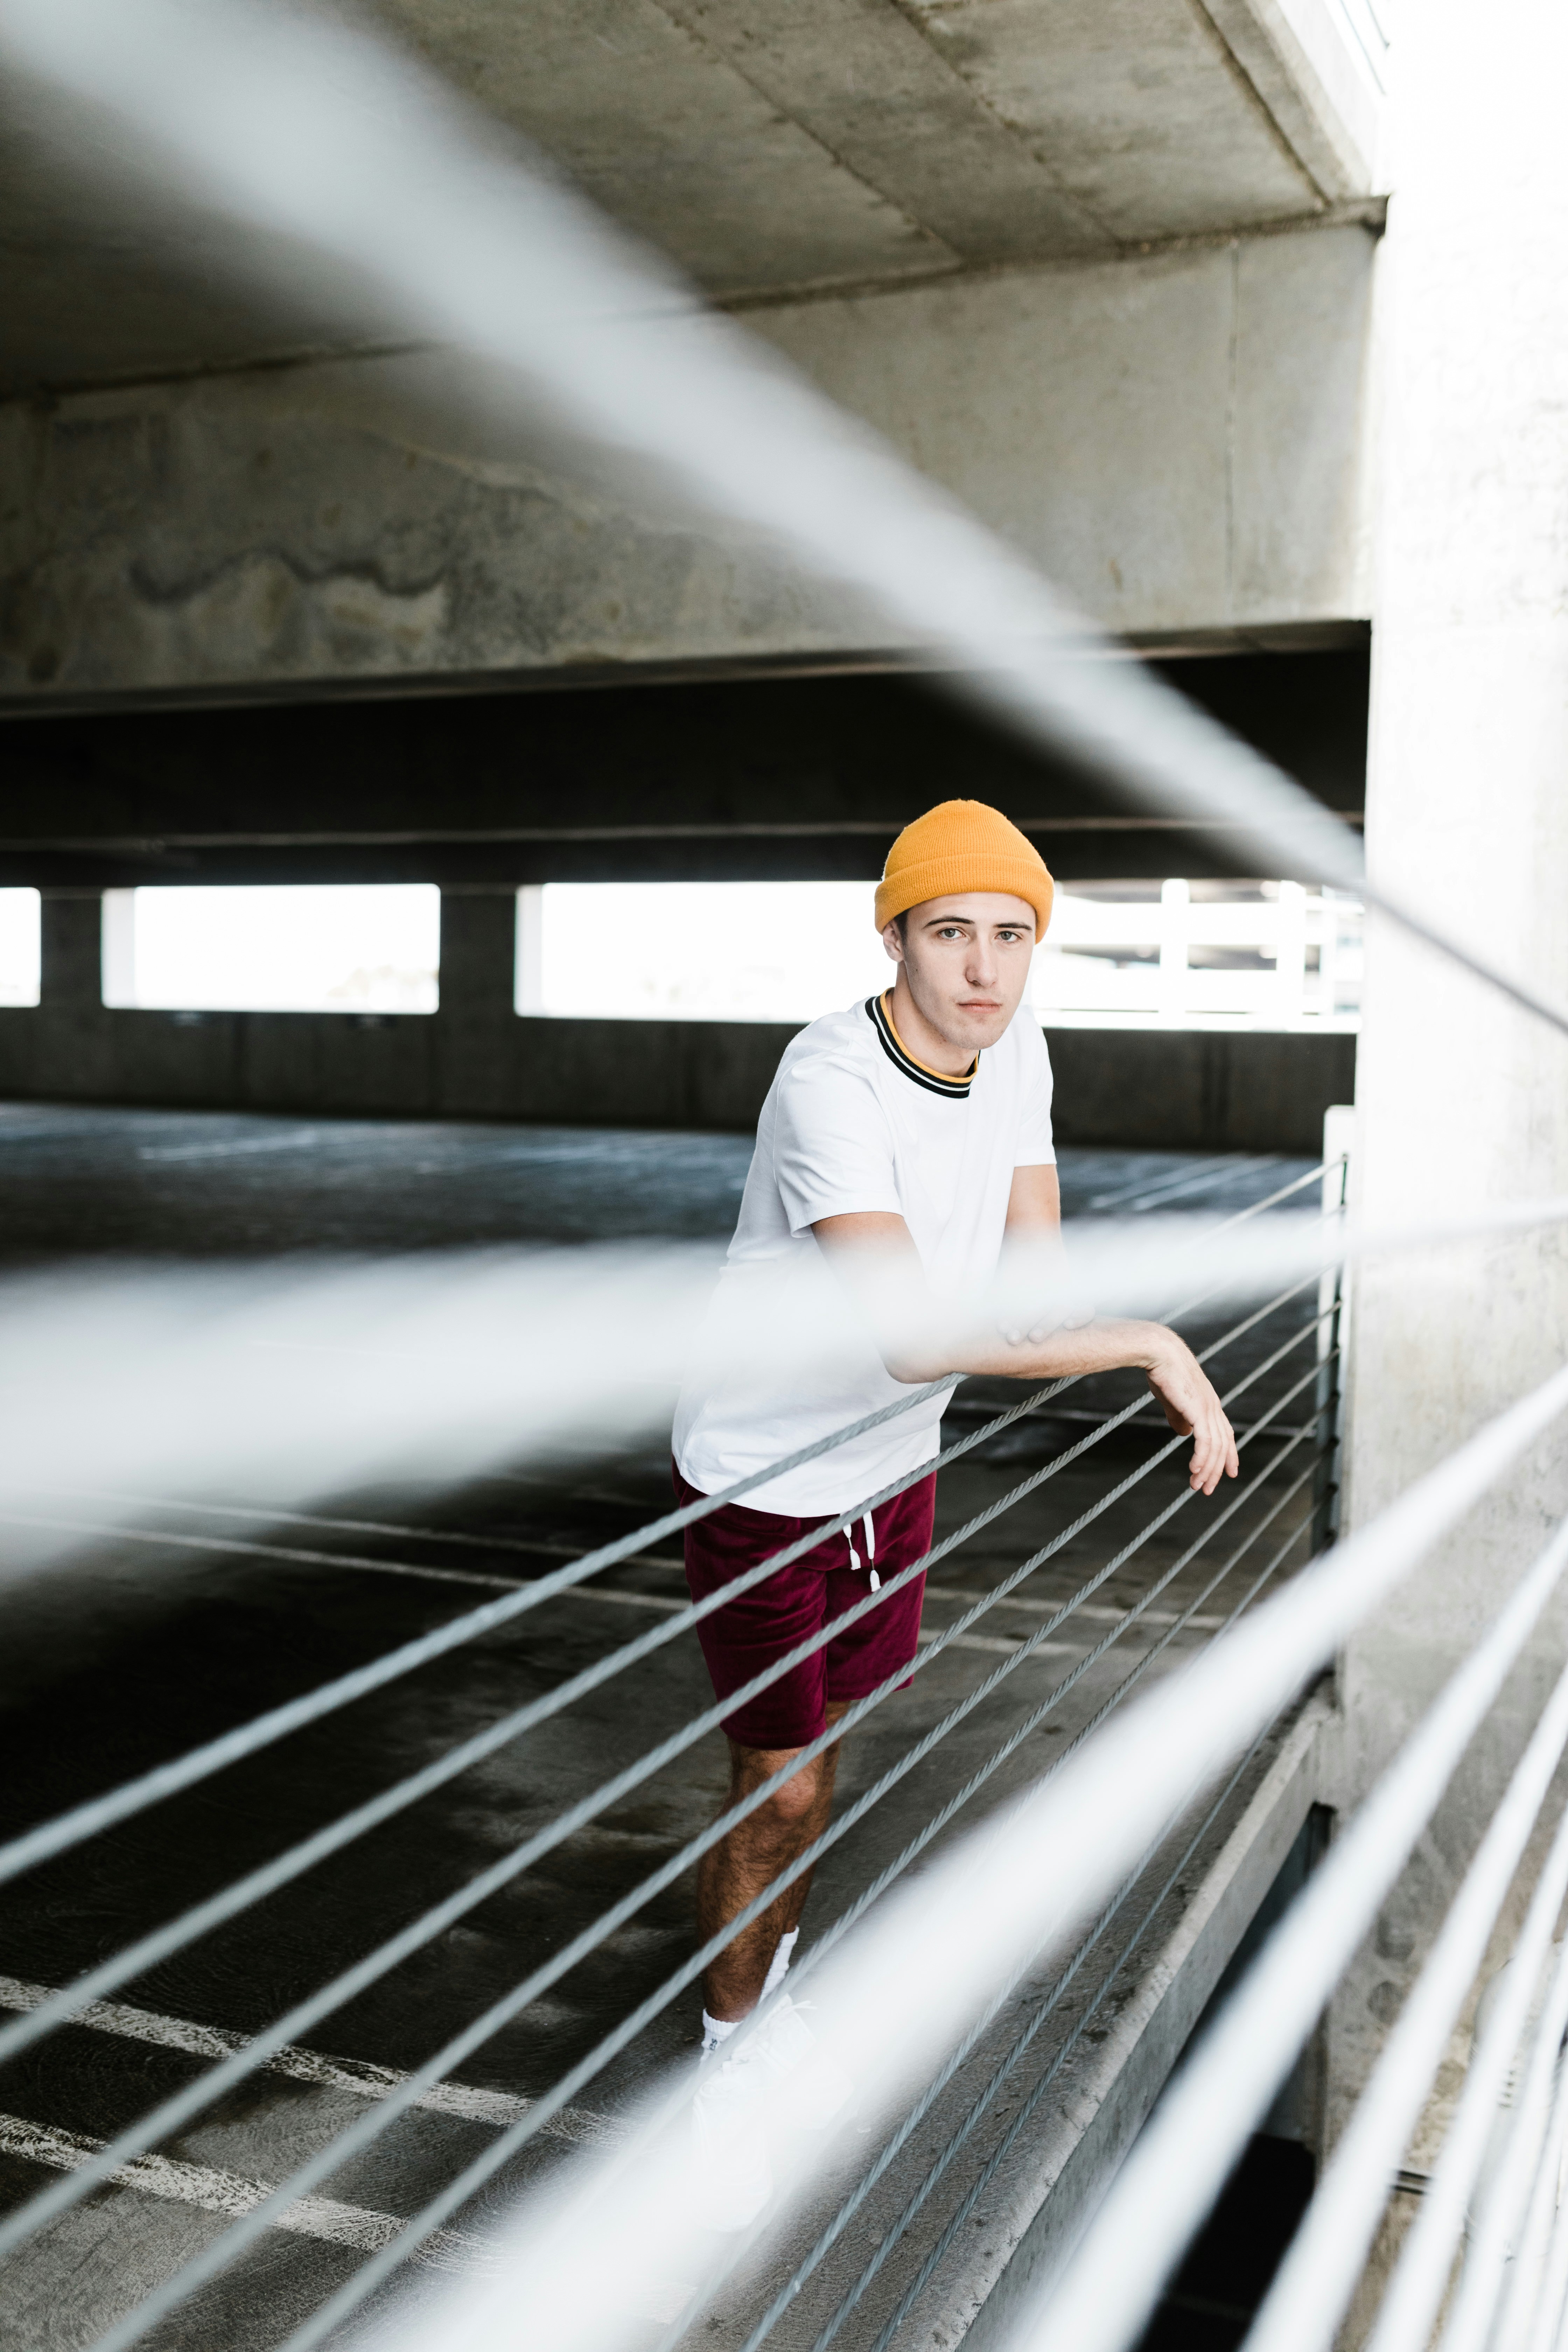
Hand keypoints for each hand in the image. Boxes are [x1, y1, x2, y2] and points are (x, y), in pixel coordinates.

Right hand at [1145, 1336, 1238, 1495]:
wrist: (1160, 1352)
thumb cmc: (1163, 1372)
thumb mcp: (1173, 1399)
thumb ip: (1180, 1416)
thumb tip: (1184, 1433)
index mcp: (1210, 1404)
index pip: (1225, 1434)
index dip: (1229, 1454)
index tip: (1230, 1473)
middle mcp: (1214, 1407)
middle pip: (1222, 1445)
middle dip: (1217, 1470)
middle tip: (1208, 1489)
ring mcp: (1208, 1409)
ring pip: (1215, 1447)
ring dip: (1207, 1469)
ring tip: (1197, 1486)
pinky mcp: (1199, 1410)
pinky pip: (1205, 1442)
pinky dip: (1202, 1459)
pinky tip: (1194, 1471)